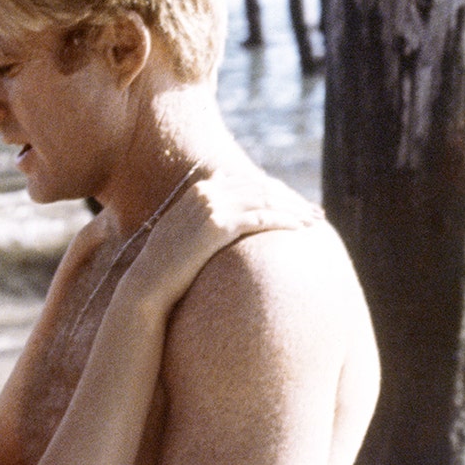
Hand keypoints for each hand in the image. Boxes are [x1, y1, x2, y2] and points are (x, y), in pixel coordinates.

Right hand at [131, 171, 322, 308]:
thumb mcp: (183, 230)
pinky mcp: (217, 225)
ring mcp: (211, 206)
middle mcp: (206, 192)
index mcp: (199, 190)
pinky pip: (260, 218)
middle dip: (292, 199)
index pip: (249, 181)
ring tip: (314, 222)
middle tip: (316, 213)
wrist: (148, 283)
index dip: (277, 191)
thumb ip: (204, 211)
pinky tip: (300, 229)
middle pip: (261, 187)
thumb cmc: (167, 265)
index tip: (297, 204)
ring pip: (265, 199)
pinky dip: (283, 221)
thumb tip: (223, 197)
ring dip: (294, 209)